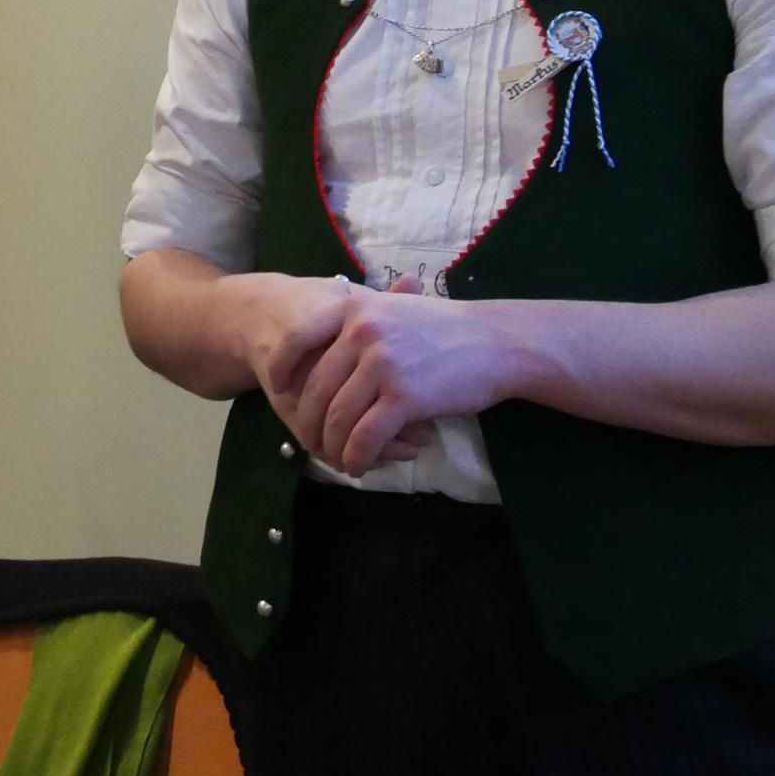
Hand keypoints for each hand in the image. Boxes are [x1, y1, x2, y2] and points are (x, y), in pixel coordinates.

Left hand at [267, 281, 525, 476]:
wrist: (495, 342)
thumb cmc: (445, 328)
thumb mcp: (393, 309)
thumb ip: (356, 321)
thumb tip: (317, 346)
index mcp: (353, 309)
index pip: (297, 339)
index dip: (281, 368)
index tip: (279, 390)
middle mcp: (360, 332)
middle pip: (316, 389)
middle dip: (309, 423)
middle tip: (314, 443)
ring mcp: (381, 364)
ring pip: (336, 419)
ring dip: (332, 448)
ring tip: (338, 460)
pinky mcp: (403, 397)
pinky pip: (364, 437)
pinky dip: (356, 458)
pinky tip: (358, 466)